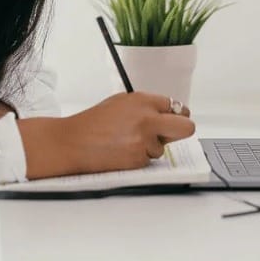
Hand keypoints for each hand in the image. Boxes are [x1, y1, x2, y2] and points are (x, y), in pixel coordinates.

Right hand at [62, 92, 194, 173]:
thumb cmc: (93, 123)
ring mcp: (144, 140)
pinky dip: (138, 158)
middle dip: (181, 131)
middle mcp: (147, 118)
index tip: (172, 119)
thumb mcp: (120, 103)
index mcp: (142, 100)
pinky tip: (121, 151)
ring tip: (125, 142)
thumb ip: (145, 107)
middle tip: (170, 134)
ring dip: (149, 147)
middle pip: (186, 127)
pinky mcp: (139, 158)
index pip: (175, 106)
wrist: (73, 142)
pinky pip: (149, 160)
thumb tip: (169, 115)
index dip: (173, 115)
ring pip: (162, 147)